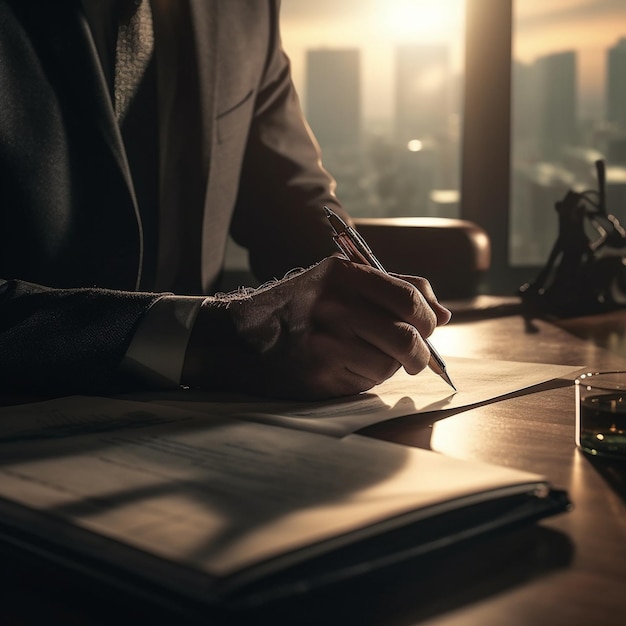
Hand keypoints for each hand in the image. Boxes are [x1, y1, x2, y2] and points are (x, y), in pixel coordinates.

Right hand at [182, 257, 450, 398]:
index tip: (429, 327)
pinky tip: (345, 368)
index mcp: (342, 275)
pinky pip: (365, 382)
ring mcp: (326, 341)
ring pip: (389, 363)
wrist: (238, 337)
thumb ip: (390, 289)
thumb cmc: (295, 308)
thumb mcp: (336, 282)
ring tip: (366, 358)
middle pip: (407, 335)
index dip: (429, 316)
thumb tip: (443, 313)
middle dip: (421, 352)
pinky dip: (367, 379)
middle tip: (416, 358)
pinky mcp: (318, 374)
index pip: (410, 296)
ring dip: (389, 366)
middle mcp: (335, 305)